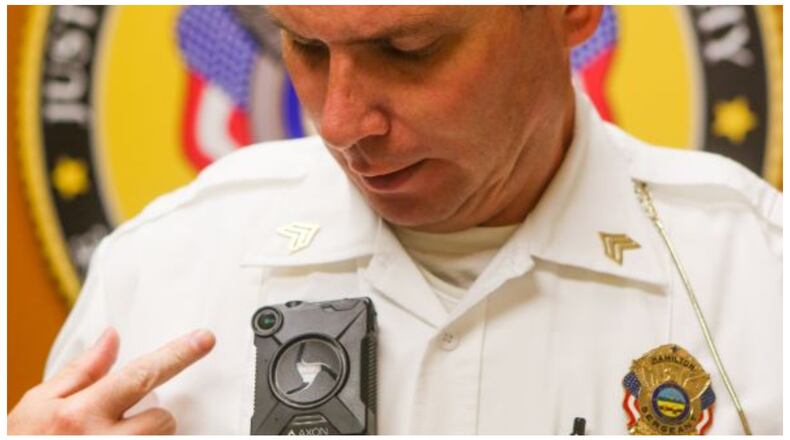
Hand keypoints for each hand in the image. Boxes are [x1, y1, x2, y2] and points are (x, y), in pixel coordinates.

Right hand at [8, 327, 214, 433]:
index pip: (141, 375)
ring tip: (116, 439)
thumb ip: (82, 371)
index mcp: (80, 414)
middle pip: (161, 418)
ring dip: (148, 439)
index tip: (203, 340)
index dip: (177, 355)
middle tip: (122, 425)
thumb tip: (112, 338)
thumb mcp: (39, 404)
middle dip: (150, 417)